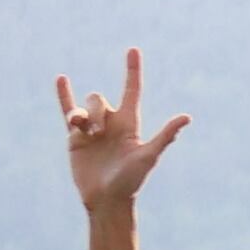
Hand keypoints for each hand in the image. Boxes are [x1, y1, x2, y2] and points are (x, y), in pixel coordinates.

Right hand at [58, 50, 188, 209]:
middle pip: (99, 100)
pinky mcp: (75, 137)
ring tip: (81, 131)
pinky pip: (67, 110)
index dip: (132, 71)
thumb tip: (187, 117)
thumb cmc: (131, 181)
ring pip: (83, 107)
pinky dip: (65, 96)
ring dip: (81, 115)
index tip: (133, 50)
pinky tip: (62, 79)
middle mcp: (112, 123)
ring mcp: (92, 129)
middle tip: (98, 133)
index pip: (132, 90)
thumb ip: (165, 136)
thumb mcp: (148, 156)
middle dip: (96, 111)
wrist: (107, 199)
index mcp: (130, 124)